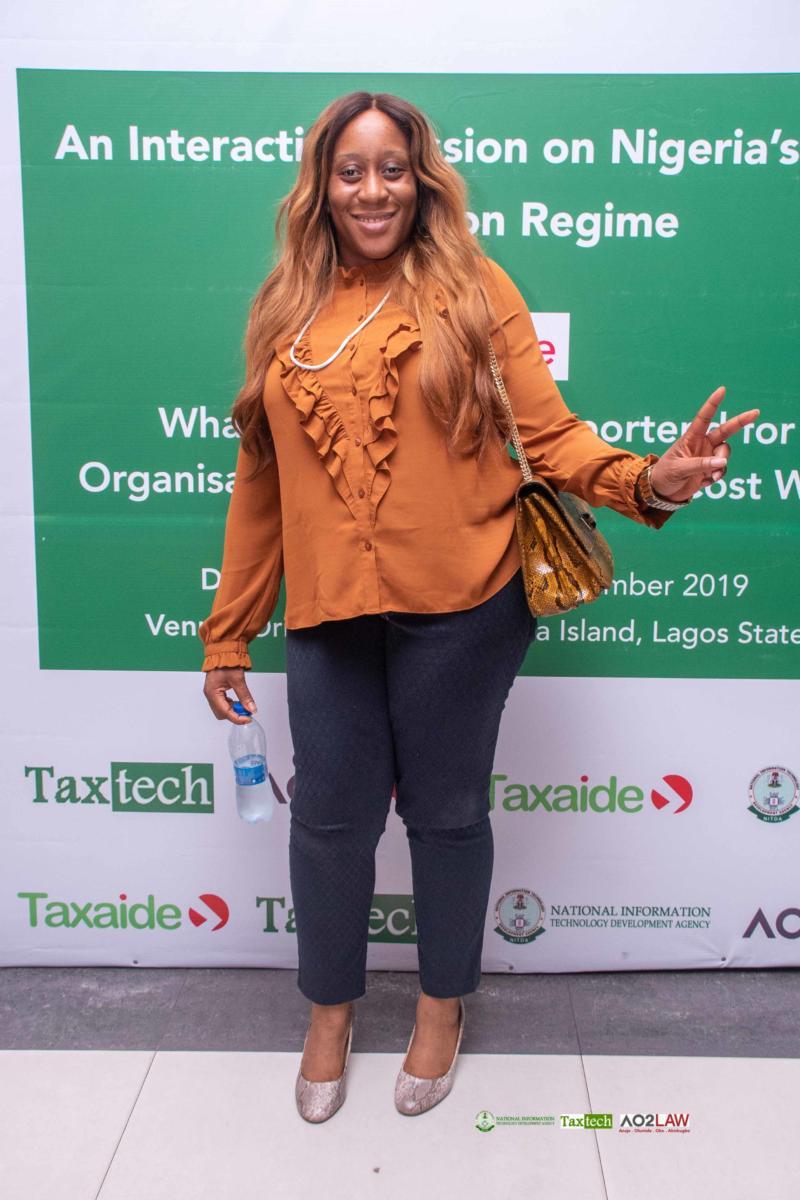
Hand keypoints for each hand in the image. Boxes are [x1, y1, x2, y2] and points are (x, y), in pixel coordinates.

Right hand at [203, 666, 257, 723]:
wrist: (223, 650)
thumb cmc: (226, 661)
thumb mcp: (238, 680)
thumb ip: (245, 696)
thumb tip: (251, 708)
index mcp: (212, 693)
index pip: (225, 712)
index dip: (238, 718)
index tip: (248, 719)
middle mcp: (210, 694)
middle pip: (222, 714)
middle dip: (235, 715)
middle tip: (247, 712)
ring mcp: (212, 693)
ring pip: (222, 710)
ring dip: (233, 710)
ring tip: (243, 705)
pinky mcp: (216, 691)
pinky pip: (222, 703)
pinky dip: (231, 705)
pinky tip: (238, 701)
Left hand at [649, 386, 760, 502]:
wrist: (663, 493)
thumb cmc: (665, 475)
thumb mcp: (680, 469)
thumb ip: (701, 464)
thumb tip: (722, 461)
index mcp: (691, 438)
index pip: (704, 418)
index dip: (713, 404)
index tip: (722, 390)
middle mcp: (702, 444)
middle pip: (725, 431)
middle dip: (740, 422)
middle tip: (756, 412)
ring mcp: (707, 456)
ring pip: (725, 454)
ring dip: (720, 464)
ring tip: (710, 476)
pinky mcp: (710, 469)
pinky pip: (722, 469)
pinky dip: (717, 476)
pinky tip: (704, 482)